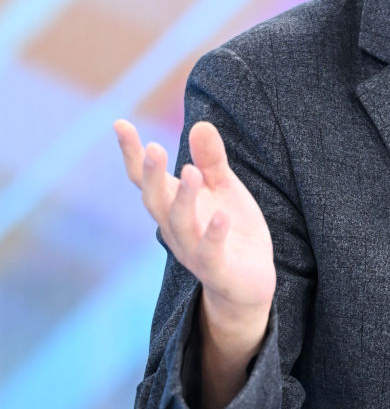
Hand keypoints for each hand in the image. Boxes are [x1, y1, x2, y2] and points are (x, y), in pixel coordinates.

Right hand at [114, 119, 275, 408]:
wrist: (249, 285)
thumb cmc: (231, 232)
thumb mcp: (224, 190)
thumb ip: (212, 161)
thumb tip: (201, 123)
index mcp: (174, 206)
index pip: (146, 179)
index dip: (132, 153)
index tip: (120, 123)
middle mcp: (176, 229)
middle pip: (156, 201)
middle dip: (152, 176)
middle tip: (153, 147)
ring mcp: (194, 251)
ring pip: (181, 225)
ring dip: (183, 199)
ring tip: (189, 172)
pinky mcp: (218, 271)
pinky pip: (211, 254)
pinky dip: (214, 234)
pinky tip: (221, 215)